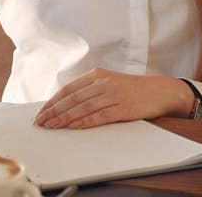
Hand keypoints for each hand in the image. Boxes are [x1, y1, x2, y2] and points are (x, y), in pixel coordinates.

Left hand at [33, 68, 193, 129]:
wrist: (160, 90)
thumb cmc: (132, 89)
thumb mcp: (108, 82)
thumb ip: (89, 90)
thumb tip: (66, 104)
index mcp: (96, 75)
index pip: (68, 89)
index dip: (53, 101)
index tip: (41, 112)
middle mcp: (103, 83)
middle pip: (72, 98)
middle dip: (54, 111)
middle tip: (41, 122)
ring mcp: (113, 95)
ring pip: (83, 107)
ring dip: (65, 118)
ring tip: (53, 127)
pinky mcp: (124, 108)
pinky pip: (101, 116)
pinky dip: (86, 122)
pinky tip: (75, 127)